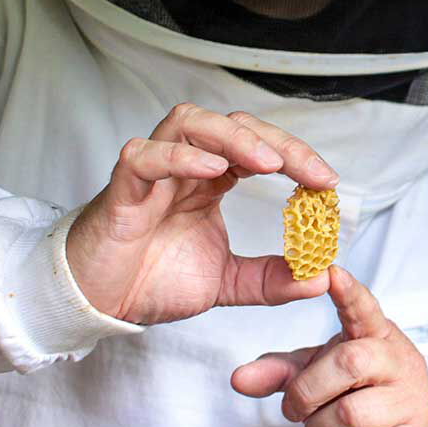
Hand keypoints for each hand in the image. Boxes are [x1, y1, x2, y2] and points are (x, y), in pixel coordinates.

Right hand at [67, 103, 338, 325]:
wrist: (98, 304)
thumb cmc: (152, 280)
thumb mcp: (228, 284)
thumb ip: (272, 280)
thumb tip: (320, 277)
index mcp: (210, 180)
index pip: (259, 148)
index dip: (296, 157)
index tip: (329, 184)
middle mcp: (184, 166)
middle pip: (233, 125)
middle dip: (278, 142)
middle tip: (311, 173)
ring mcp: (152, 172)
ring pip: (189, 123)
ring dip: (233, 137)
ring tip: (267, 163)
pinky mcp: (121, 190)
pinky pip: (144, 155)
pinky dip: (177, 156)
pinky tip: (211, 169)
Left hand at [230, 267, 427, 426]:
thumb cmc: (361, 396)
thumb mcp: (322, 375)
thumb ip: (283, 371)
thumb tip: (238, 378)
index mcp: (378, 337)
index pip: (365, 308)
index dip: (349, 292)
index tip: (331, 272)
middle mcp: (399, 363)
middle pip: (348, 362)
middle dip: (307, 391)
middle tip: (295, 408)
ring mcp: (410, 403)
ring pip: (348, 415)